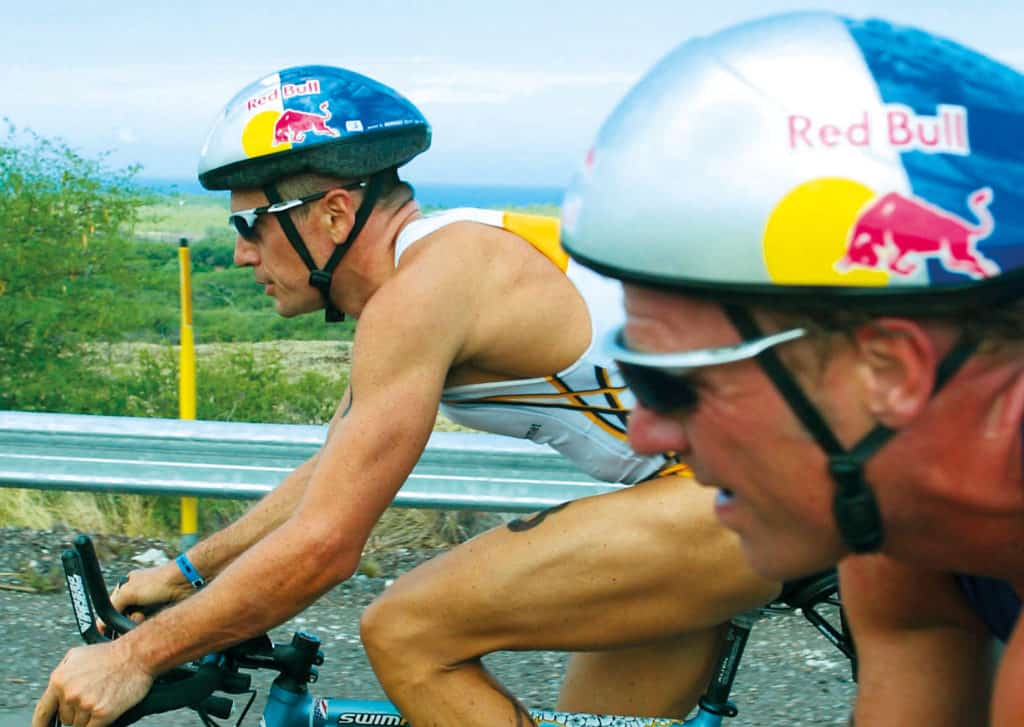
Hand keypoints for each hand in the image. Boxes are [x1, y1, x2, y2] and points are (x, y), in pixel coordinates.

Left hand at [32, 641, 152, 726]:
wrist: (137, 654)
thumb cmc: (111, 654)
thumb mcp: (77, 655)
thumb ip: (61, 674)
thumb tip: (54, 692)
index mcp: (59, 680)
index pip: (43, 711)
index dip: (41, 724)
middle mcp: (69, 694)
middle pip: (65, 718)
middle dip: (76, 712)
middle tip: (92, 697)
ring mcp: (85, 704)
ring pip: (79, 724)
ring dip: (89, 716)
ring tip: (102, 697)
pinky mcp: (102, 713)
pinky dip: (98, 723)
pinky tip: (105, 709)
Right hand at [107, 563, 192, 627]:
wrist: (184, 582)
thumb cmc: (158, 582)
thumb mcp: (128, 592)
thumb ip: (114, 605)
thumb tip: (103, 623)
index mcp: (127, 586)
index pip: (112, 606)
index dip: (109, 619)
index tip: (107, 631)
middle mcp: (137, 594)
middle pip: (123, 616)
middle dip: (126, 620)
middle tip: (135, 617)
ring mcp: (149, 602)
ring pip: (135, 621)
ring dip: (137, 623)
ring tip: (143, 618)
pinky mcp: (160, 609)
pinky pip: (148, 623)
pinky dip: (147, 624)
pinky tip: (152, 621)